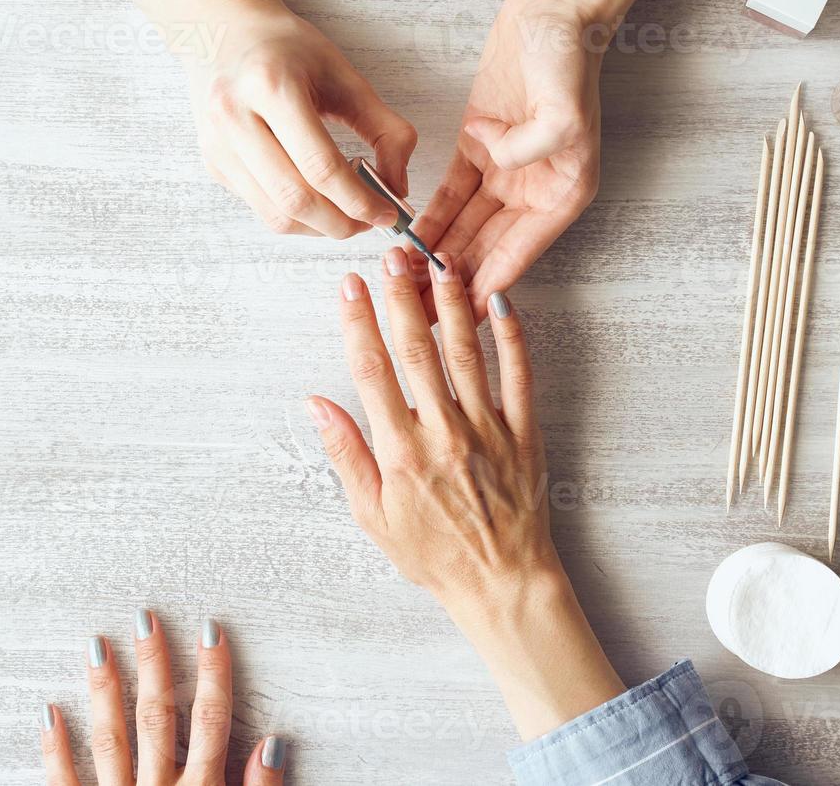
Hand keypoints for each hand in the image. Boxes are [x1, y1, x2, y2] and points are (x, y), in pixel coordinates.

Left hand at [39, 614, 286, 784]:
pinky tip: (48, 713)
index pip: (210, 720)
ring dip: (103, 691)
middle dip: (153, 665)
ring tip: (96, 647)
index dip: (213, 673)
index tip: (211, 630)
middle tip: (144, 618)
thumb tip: (272, 744)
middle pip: (157, 718)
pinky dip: (54, 748)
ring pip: (109, 739)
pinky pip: (63, 782)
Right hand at [188, 0, 417, 238]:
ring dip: (319, 227)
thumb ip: (385, 128)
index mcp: (271, 85)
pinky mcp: (213, 163)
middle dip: (342, 223)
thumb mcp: (345, 75)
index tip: (386, 212)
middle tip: (369, 222)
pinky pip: (260, 208)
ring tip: (345, 215)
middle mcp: (234, 116)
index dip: (360, 200)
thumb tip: (397, 186)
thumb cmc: (288, 49)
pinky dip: (296, 217)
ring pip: (275, 215)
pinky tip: (317, 200)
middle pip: (295, 198)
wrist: (223, 31)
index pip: (321, 166)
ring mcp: (218, 144)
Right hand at [308, 250, 624, 738]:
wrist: (501, 582)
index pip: (372, 372)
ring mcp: (487, 429)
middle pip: (417, 350)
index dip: (357, 323)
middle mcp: (443, 431)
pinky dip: (513, 336)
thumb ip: (345, 455)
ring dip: (451, 304)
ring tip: (440, 262)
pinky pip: (520, 376)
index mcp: (401, 450)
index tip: (348, 287)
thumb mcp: (372, 516)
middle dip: (401, 297)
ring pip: (467, 352)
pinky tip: (502, 301)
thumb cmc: (432, 553)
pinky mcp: (523, 432)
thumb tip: (316, 404)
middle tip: (392, 256)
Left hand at [412, 0, 605, 318]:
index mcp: (563, 194)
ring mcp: (506, 170)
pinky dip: (430, 218)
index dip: (482, 288)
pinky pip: (451, 194)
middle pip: (486, 250)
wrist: (555, 5)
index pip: (516, 255)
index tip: (452, 318)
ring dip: (435, 255)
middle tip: (414, 313)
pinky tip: (406, 241)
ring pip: (464, 227)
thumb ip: (532, 146)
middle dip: (451, 283)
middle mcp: (536, 190)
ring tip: (401, 284)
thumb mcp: (564, 107)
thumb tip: (494, 161)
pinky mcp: (479, 146)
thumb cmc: (568, 53)